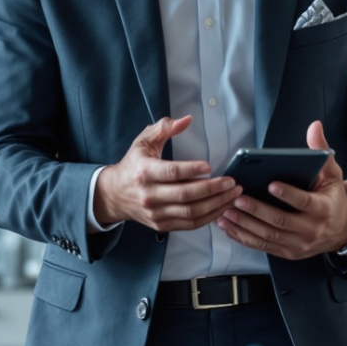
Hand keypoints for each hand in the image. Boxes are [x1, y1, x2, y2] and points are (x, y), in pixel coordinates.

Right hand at [93, 116, 237, 232]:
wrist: (114, 195)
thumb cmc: (133, 165)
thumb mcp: (143, 142)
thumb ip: (164, 128)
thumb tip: (187, 120)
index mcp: (145, 172)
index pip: (171, 173)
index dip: (191, 170)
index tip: (210, 166)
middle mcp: (150, 195)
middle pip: (185, 195)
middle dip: (212, 189)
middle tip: (231, 183)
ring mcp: (156, 213)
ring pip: (191, 212)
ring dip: (216, 205)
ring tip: (232, 195)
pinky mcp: (162, 225)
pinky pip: (190, 224)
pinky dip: (209, 217)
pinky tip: (221, 207)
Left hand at [218, 120, 346, 260]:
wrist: (342, 231)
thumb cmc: (333, 198)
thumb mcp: (332, 174)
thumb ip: (321, 151)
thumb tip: (315, 126)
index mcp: (323, 209)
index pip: (304, 202)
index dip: (288, 194)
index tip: (271, 184)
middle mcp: (311, 230)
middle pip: (280, 221)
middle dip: (257, 210)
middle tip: (238, 198)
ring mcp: (298, 244)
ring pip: (268, 236)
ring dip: (245, 224)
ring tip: (226, 211)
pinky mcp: (287, 253)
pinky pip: (262, 246)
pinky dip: (243, 237)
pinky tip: (229, 226)